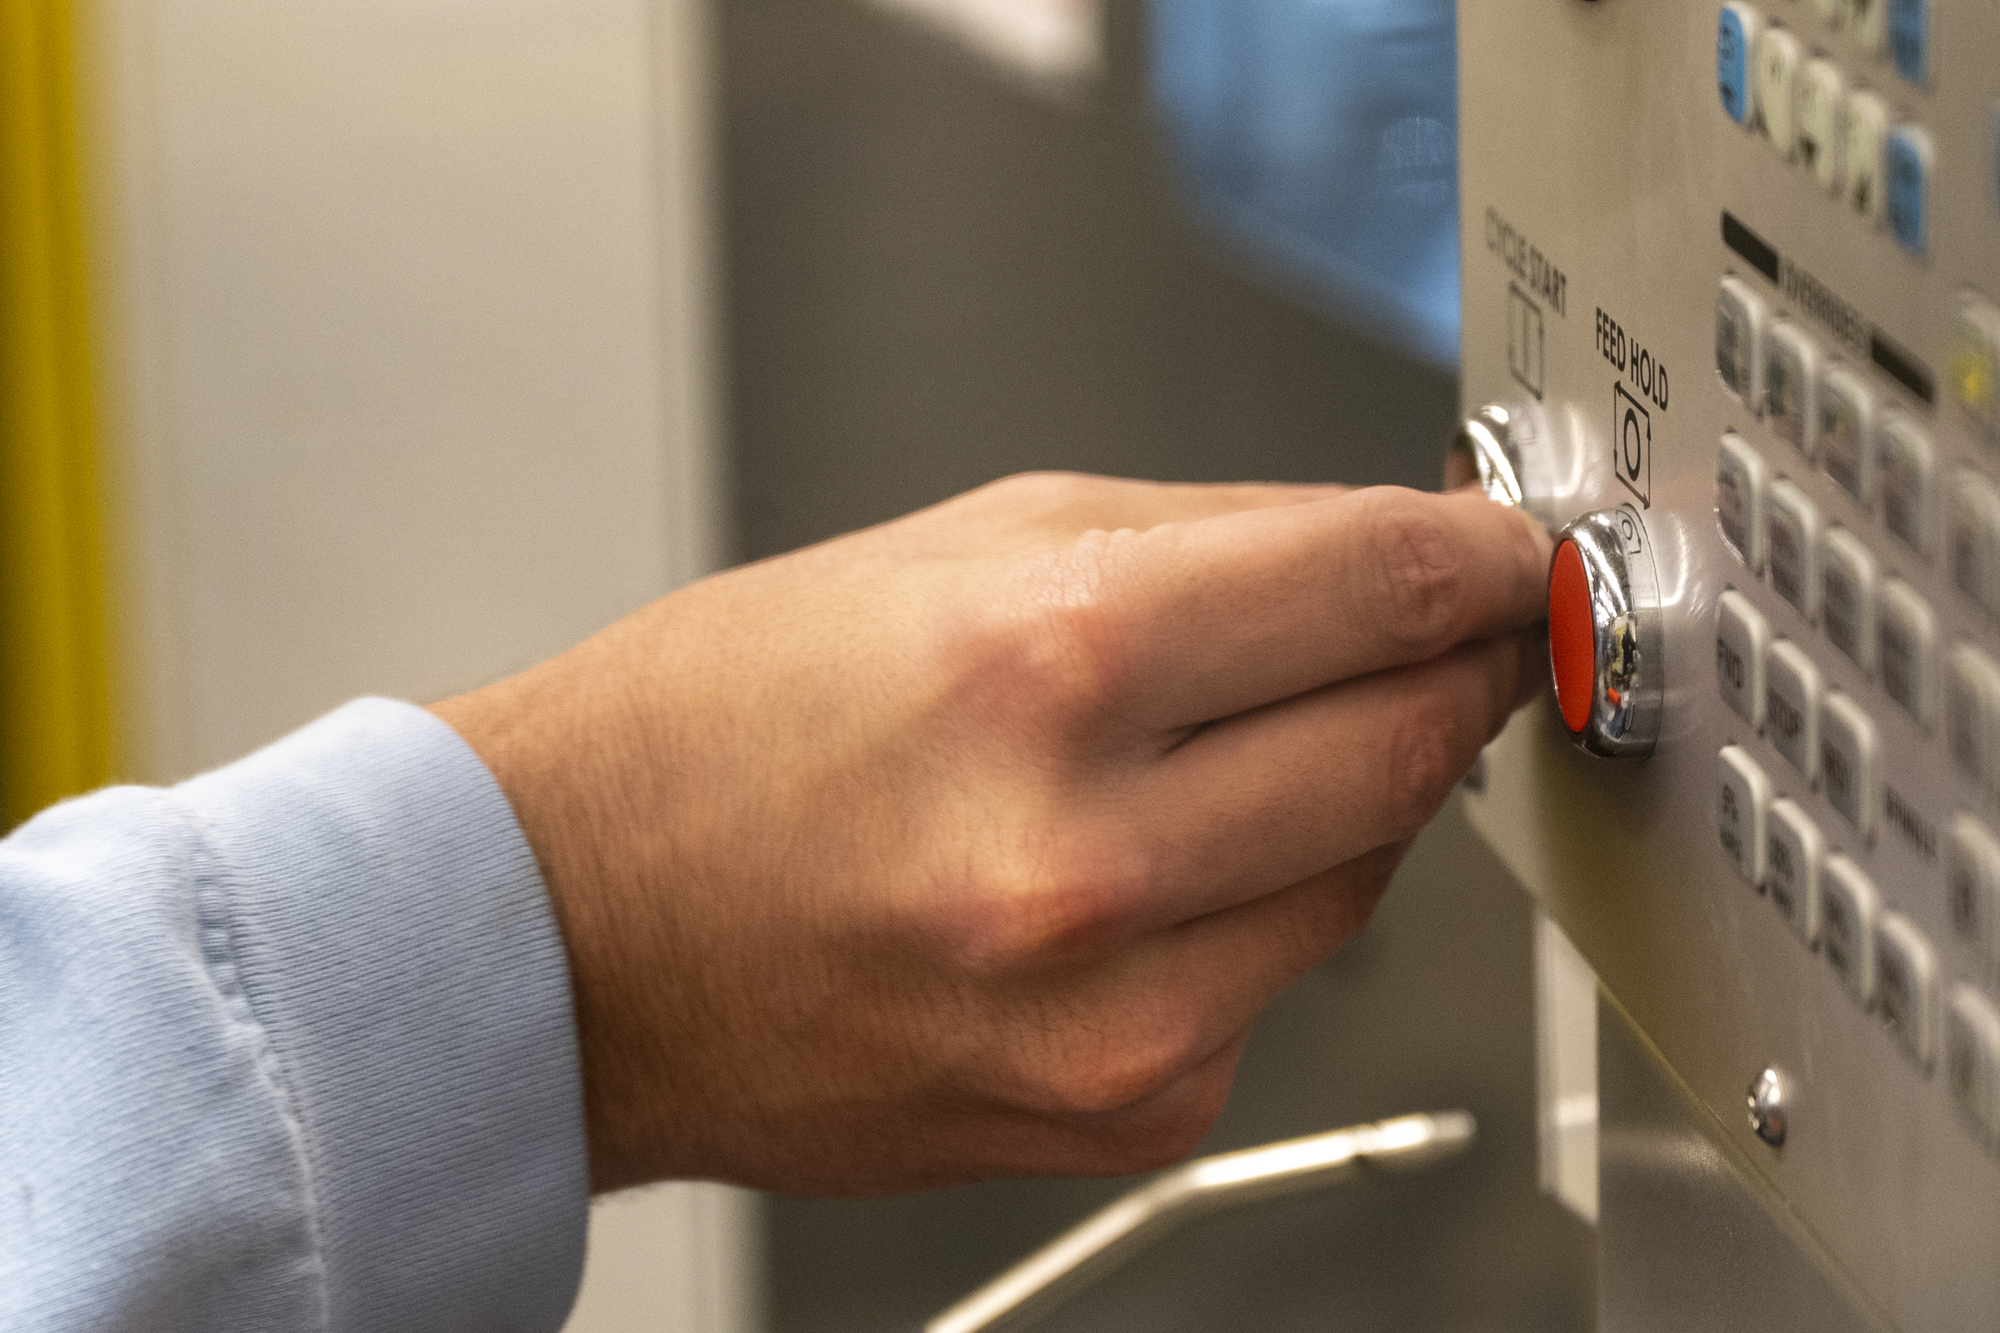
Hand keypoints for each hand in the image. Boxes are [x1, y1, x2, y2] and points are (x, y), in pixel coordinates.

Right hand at [430, 474, 1550, 1194]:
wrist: (575, 938)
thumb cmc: (723, 734)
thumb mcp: (954, 551)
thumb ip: (1202, 541)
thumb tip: (1382, 552)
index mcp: (1041, 663)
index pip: (1373, 586)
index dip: (1481, 557)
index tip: (1514, 550)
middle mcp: (1085, 856)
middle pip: (1410, 740)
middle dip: (1451, 669)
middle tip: (1447, 630)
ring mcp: (1112, 1012)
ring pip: (1365, 874)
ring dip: (1346, 790)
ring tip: (1230, 744)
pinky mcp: (1119, 1107)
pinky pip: (1274, 981)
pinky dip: (1253, 907)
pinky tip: (1150, 867)